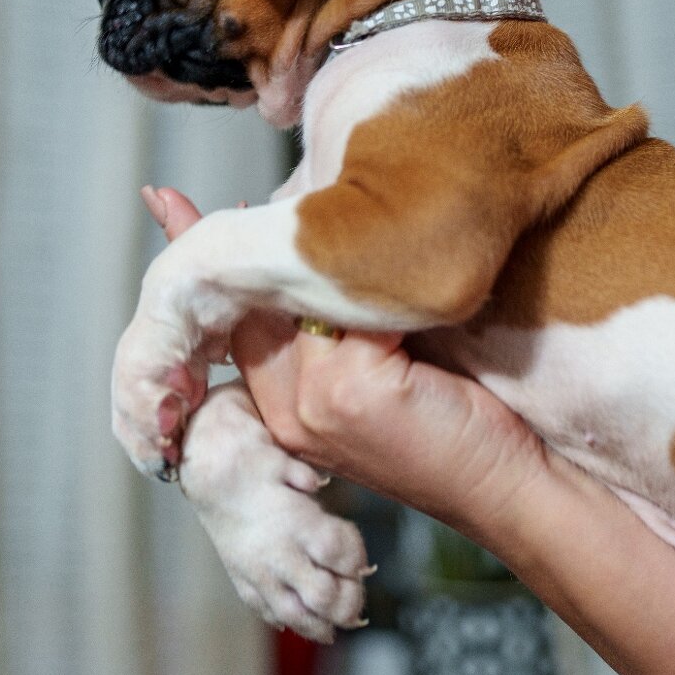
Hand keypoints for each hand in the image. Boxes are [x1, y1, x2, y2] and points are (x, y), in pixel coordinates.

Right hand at [141, 186, 550, 537]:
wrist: (507, 485)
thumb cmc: (460, 423)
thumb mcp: (384, 369)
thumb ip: (330, 323)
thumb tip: (309, 252)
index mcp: (282, 405)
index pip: (229, 319)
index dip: (208, 259)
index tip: (167, 202)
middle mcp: (285, 406)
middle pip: (253, 297)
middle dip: (251, 241)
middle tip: (207, 189)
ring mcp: (312, 399)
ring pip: (304, 293)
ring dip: (344, 263)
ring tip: (383, 248)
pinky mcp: (351, 389)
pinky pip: (358, 306)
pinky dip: (397, 296)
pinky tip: (423, 301)